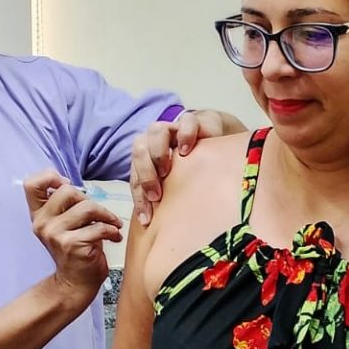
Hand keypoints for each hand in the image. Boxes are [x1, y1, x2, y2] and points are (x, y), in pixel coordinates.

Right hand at [24, 170, 122, 309]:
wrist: (75, 283)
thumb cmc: (74, 250)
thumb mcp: (62, 224)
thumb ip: (62, 204)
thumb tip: (68, 181)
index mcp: (38, 215)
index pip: (31, 184)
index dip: (50, 177)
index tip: (67, 184)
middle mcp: (42, 223)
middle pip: (67, 191)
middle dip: (89, 200)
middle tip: (98, 214)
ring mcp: (55, 234)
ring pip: (87, 207)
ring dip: (106, 215)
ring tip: (113, 225)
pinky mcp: (72, 245)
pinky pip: (99, 227)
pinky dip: (112, 231)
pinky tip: (114, 237)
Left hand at [130, 109, 242, 226]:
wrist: (213, 139)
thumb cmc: (190, 165)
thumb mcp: (175, 183)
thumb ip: (163, 197)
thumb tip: (154, 227)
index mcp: (146, 157)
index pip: (135, 176)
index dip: (138, 198)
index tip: (146, 219)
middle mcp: (154, 140)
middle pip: (139, 150)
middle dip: (144, 175)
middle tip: (155, 195)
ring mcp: (173, 129)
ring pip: (156, 131)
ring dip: (158, 153)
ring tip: (167, 171)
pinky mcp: (193, 121)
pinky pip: (186, 122)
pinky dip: (184, 135)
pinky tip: (187, 150)